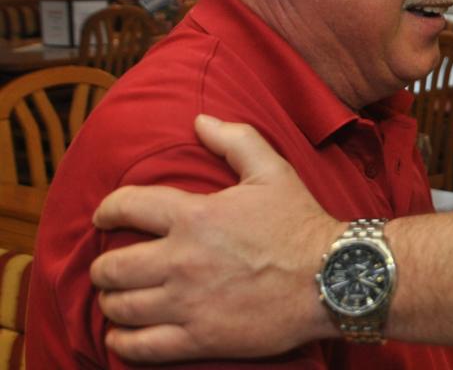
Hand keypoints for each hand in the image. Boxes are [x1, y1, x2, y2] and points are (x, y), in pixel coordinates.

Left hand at [90, 115, 342, 361]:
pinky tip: (123, 334)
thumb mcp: (273, 171)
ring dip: (112, 301)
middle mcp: (182, 259)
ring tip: (119, 297)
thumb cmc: (301, 223)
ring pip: (121, 306)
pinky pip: (141, 346)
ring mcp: (188, 302)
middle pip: (112, 266)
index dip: (108, 210)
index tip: (105, 217)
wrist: (333, 277)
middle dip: (105, 265)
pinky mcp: (199, 338)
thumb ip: (235, 140)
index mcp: (194, 216)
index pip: (127, 207)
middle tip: (112, 265)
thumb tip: (200, 121)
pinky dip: (123, 341)